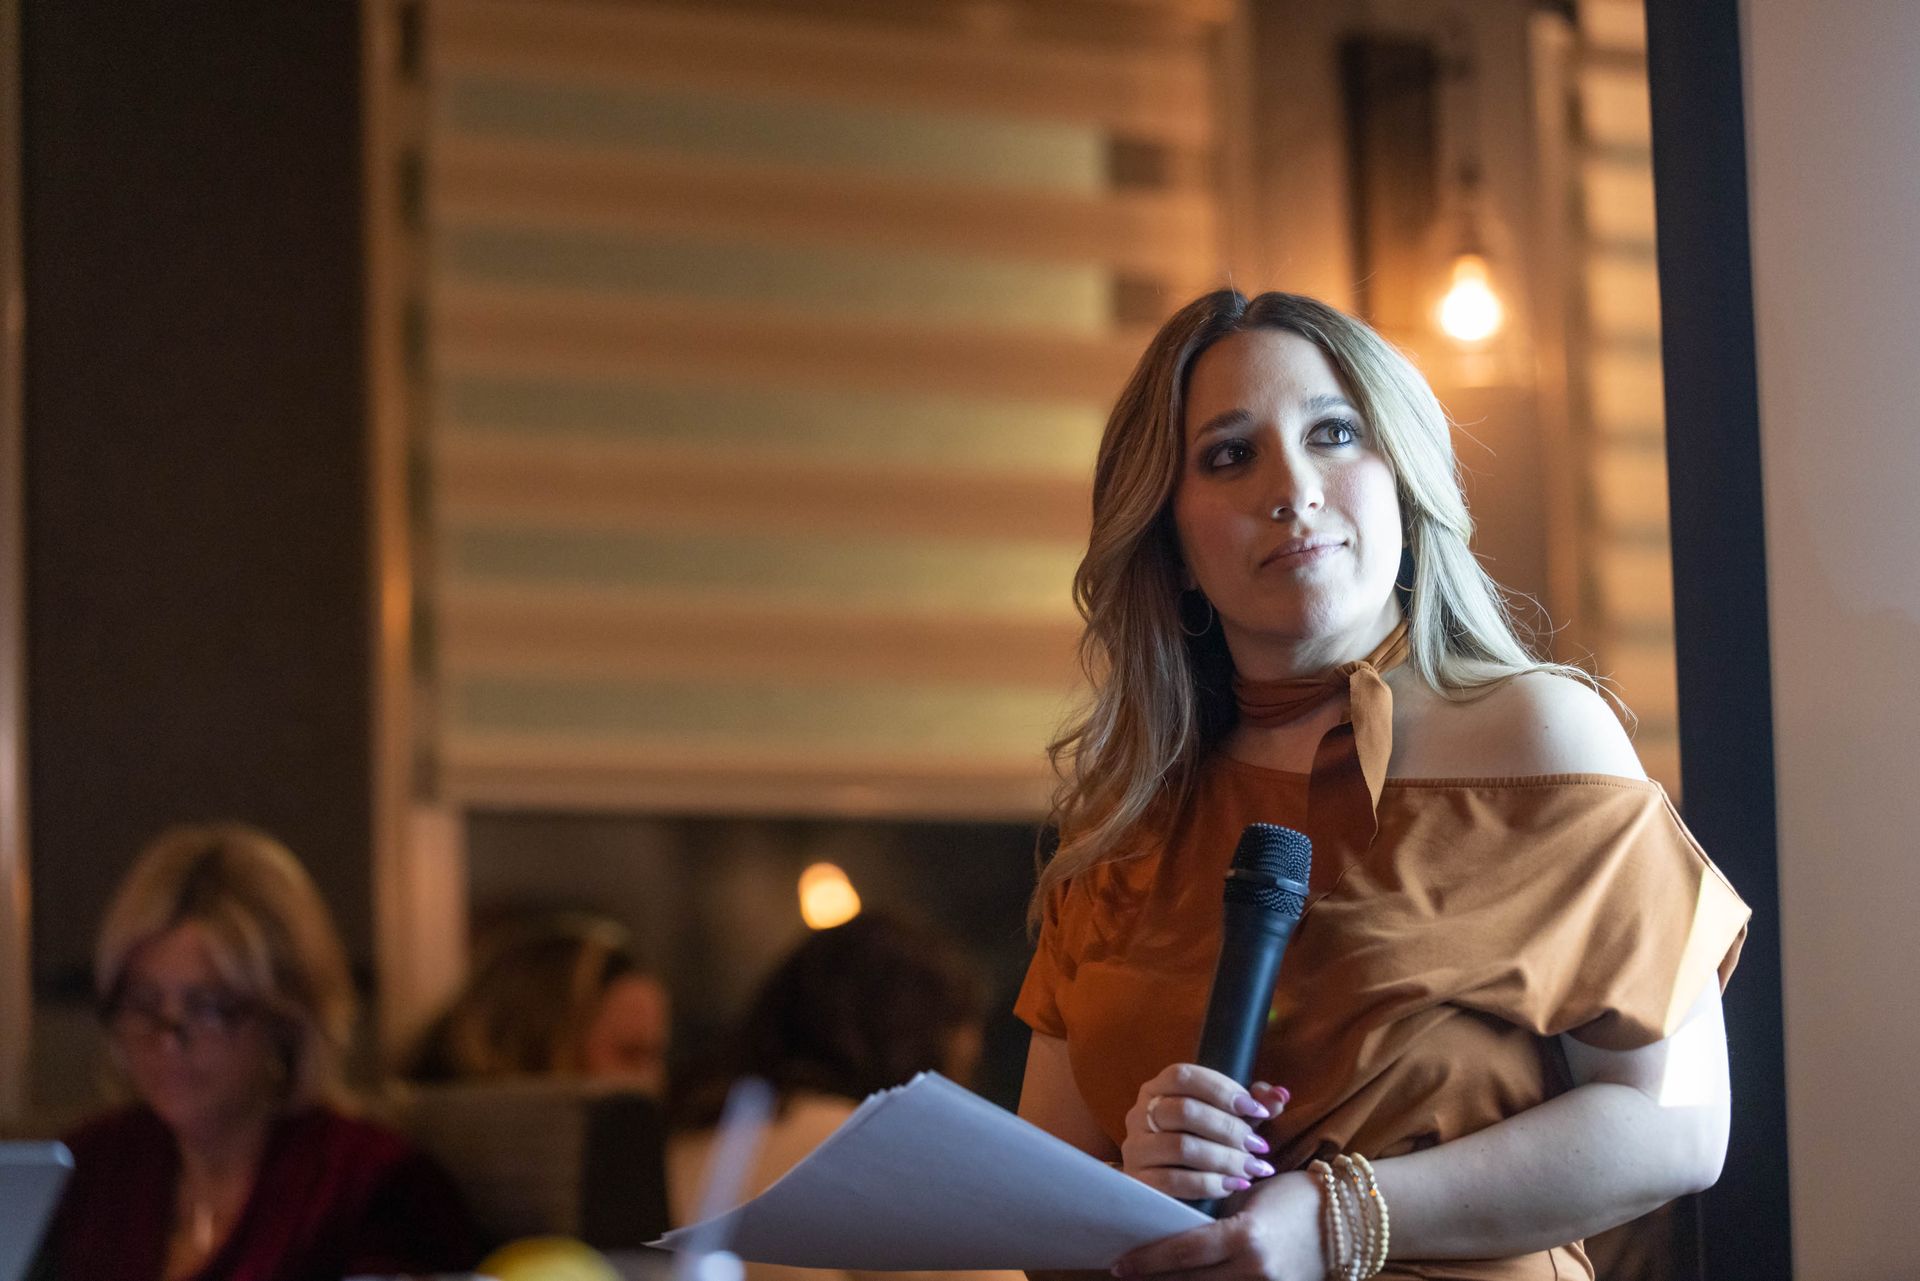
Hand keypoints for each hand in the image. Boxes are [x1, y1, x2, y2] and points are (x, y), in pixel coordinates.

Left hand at [1112, 1169, 1324, 1280]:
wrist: (1348, 1218)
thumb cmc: (1295, 1196)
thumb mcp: (1249, 1197)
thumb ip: (1212, 1216)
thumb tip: (1169, 1225)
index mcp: (1247, 1237)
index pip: (1184, 1252)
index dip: (1148, 1260)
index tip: (1119, 1263)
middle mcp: (1256, 1270)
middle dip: (1155, 1278)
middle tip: (1125, 1272)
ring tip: (1150, 1279)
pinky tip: (1187, 1280)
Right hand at [1121, 1063, 1288, 1200]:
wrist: (1173, 1183)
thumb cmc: (1207, 1140)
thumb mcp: (1230, 1118)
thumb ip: (1255, 1103)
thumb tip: (1280, 1094)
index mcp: (1159, 1087)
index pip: (1184, 1076)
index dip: (1223, 1090)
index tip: (1258, 1111)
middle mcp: (1140, 1113)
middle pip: (1184, 1111)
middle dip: (1228, 1129)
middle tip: (1258, 1146)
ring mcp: (1136, 1147)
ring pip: (1181, 1147)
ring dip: (1224, 1158)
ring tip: (1251, 1168)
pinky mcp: (1139, 1180)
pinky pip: (1173, 1181)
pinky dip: (1210, 1184)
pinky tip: (1234, 1185)